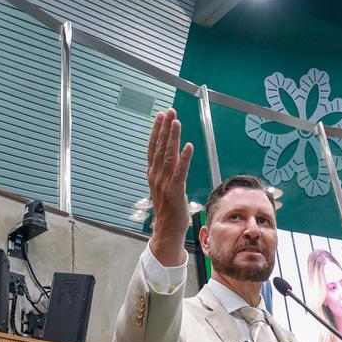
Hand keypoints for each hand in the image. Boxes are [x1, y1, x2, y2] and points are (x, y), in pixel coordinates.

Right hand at [146, 109, 193, 266]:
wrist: (167, 230)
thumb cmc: (168, 209)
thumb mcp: (162, 187)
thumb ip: (163, 172)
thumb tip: (163, 159)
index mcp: (152, 174)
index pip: (153, 147)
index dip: (157, 131)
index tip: (160, 116)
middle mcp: (156, 175)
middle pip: (159, 147)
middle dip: (165, 128)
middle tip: (169, 111)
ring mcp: (164, 183)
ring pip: (168, 155)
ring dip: (173, 137)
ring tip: (177, 122)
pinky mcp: (175, 191)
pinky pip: (180, 171)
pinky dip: (184, 158)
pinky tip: (189, 146)